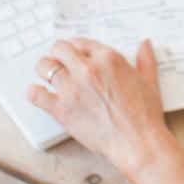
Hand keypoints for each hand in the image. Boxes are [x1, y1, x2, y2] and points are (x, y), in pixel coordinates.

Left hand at [29, 37, 167, 171]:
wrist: (136, 140)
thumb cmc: (143, 113)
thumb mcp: (149, 80)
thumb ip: (146, 59)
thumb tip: (145, 44)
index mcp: (109, 58)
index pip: (84, 42)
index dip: (78, 47)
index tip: (77, 52)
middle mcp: (88, 69)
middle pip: (60, 48)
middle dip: (59, 52)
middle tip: (59, 59)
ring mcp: (72, 89)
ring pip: (45, 66)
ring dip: (45, 68)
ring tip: (47, 73)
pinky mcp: (61, 109)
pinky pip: (36, 95)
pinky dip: (34, 92)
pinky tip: (38, 92)